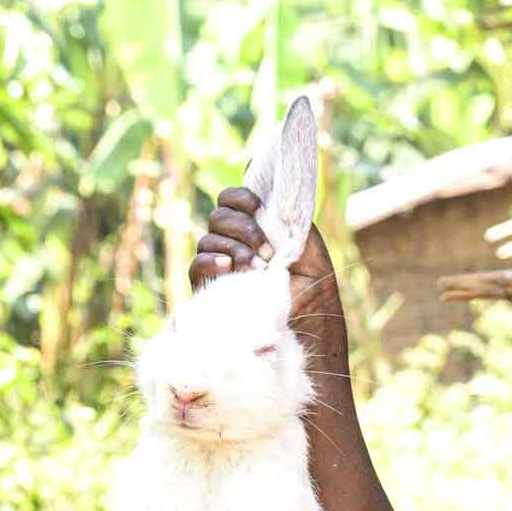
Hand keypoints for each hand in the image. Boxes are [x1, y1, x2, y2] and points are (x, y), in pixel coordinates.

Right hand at [189, 187, 337, 316]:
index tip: (258, 206)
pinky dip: (210, 261)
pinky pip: (197, 265)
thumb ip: (289, 215)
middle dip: (242, 226)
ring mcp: (221, 269)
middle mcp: (235, 247)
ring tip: (257, 269)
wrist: (309, 336)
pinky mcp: (210, 291)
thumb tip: (262, 174)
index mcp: (257, 233)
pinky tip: (229, 267)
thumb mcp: (310, 249)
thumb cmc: (315, 296)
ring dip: (234, 248)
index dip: (241, 196)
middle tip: (266, 250)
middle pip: (219, 215)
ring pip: (208, 238)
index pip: (233, 200)